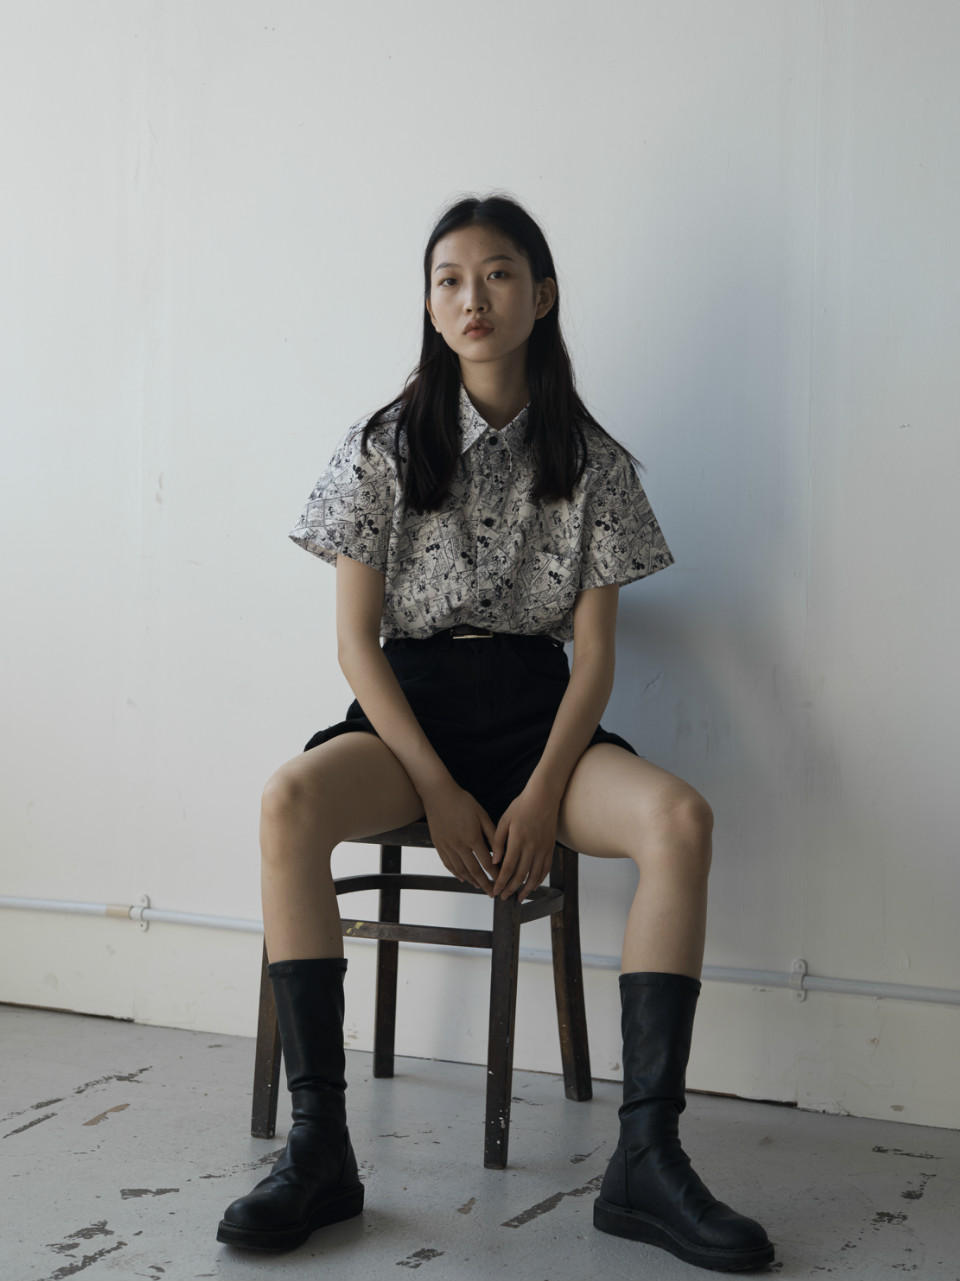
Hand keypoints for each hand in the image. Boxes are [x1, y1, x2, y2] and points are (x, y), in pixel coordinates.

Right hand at [421, 780, 497, 895]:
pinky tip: (463, 878)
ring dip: (471, 881)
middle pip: (474, 870)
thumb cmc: (463, 801)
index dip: (495, 874)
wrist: (438, 794)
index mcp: (472, 837)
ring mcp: (447, 846)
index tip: (502, 881)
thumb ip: (491, 832)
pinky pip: (448, 864)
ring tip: (479, 887)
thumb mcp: (481, 814)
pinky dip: (456, 873)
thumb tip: (498, 851)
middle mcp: (459, 845)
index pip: (487, 862)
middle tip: (492, 893)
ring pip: (460, 870)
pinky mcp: (438, 845)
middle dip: (485, 883)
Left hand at [490, 788, 558, 901]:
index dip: (501, 882)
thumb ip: (498, 841)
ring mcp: (542, 848)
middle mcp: (531, 847)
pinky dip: (540, 880)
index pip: (507, 868)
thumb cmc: (521, 806)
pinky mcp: (550, 848)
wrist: (544, 797)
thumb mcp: (504, 820)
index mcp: (517, 840)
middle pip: (520, 875)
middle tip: (503, 898)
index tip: (495, 891)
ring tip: (519, 898)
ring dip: (526, 889)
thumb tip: (494, 861)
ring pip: (534, 875)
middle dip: (511, 889)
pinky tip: (533, 886)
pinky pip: (546, 868)